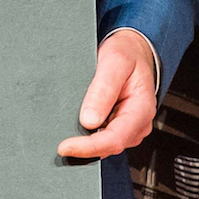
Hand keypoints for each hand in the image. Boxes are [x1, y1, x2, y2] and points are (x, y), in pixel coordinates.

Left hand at [58, 28, 157, 159]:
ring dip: (82, 142)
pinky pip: (99, 137)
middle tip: (57, 143)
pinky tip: (72, 129)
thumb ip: (103, 89)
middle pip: (107, 147)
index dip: (89, 147)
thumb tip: (89, 120)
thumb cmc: (128, 53)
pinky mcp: (116, 126)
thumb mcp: (115, 61)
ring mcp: (127, 128)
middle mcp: (137, 124)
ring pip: (102, 145)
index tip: (65, 146)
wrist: (133, 50)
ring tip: (62, 132)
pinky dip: (85, 136)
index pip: (115, 139)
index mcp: (141, 110)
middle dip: (82, 147)